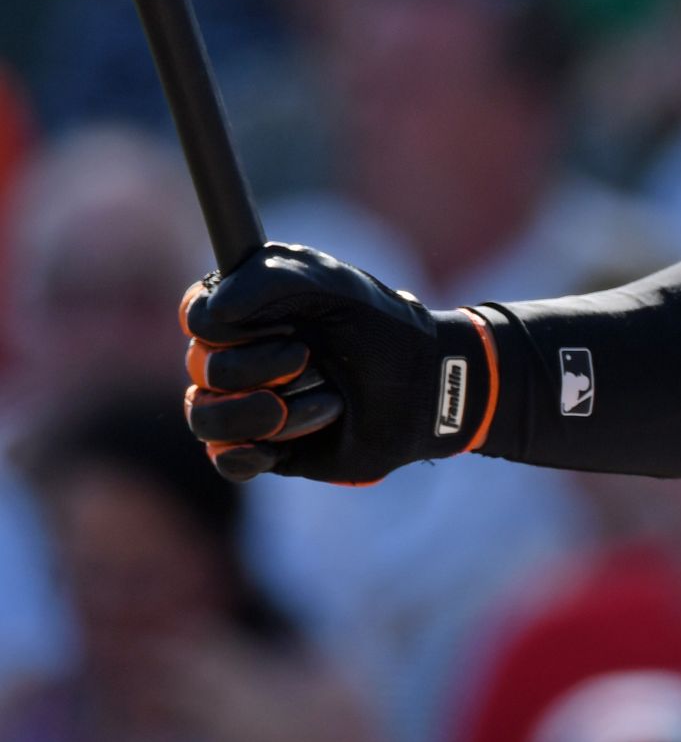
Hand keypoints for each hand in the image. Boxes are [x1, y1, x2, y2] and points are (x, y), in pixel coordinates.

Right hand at [181, 244, 495, 483]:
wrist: (423, 386)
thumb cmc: (380, 327)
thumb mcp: (333, 284)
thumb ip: (269, 281)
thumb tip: (211, 312)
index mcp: (248, 308)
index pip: (195, 313)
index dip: (223, 324)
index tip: (278, 323)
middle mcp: (237, 355)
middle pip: (200, 366)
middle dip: (260, 366)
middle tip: (310, 358)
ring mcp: (244, 403)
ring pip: (205, 418)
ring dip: (267, 412)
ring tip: (325, 402)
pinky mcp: (261, 448)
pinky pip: (226, 460)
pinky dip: (255, 453)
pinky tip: (288, 444)